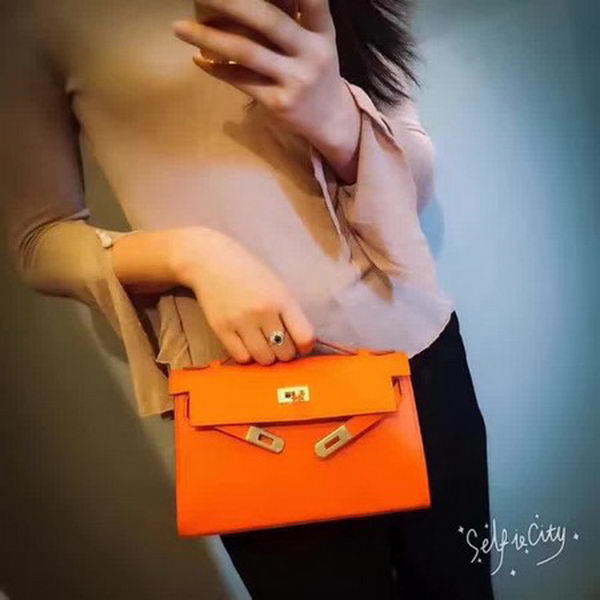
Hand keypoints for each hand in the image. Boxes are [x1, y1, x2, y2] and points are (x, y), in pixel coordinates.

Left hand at [171, 0, 352, 141]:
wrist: (330, 120)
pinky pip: (241, 81)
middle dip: (230, 2)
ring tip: (179, 28)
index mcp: (321, 31)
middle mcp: (312, 53)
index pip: (312, 0)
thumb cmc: (314, 71)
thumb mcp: (315, 40)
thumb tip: (240, 5)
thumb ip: (292, 17)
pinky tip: (198, 59)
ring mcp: (296, 80)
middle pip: (268, 20)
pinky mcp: (280, 104)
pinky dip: (217, 69)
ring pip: (246, 52)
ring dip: (208, 38)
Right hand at [173, 227, 315, 364]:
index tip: (301, 344)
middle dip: (285, 352)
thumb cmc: (249, 273)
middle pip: (285, 352)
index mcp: (282, 299)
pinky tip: (247, 344)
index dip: (305, 346)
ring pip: (264, 359)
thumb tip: (301, 343)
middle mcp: (263, 312)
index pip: (305, 336)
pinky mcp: (221, 329)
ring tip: (263, 345)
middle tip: (279, 344)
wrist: (211, 262)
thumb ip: (290, 312)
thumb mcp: (277, 286)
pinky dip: (247, 355)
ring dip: (267, 356)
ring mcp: (241, 322)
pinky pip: (241, 357)